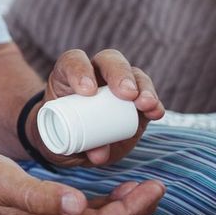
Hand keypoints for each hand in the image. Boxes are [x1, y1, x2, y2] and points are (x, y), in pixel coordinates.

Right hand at [0, 150, 164, 214]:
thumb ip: (43, 195)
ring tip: (143, 190)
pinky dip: (105, 211)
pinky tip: (114, 195)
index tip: (155, 186)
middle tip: (158, 187)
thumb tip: (79, 203)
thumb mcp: (7, 181)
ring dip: (124, 213)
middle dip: (137, 213)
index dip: (133, 208)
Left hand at [28, 49, 165, 166]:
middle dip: (119, 73)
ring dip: (142, 87)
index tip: (87, 91)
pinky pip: (148, 97)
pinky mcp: (136, 103)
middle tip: (125, 93)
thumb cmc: (60, 134)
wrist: (74, 144)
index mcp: (68, 75)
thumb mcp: (61, 140)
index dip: (80, 70)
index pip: (73, 61)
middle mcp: (96, 73)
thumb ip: (75, 145)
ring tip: (145, 104)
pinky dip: (154, 104)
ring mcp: (119, 86)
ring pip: (134, 74)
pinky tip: (155, 113)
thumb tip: (99, 153)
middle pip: (108, 60)